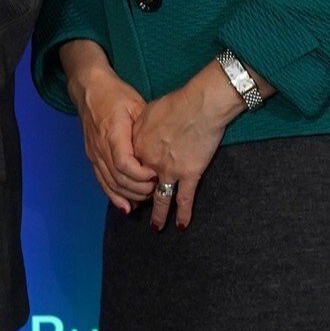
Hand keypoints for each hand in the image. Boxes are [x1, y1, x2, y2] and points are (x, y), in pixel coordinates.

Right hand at [69, 64, 157, 213]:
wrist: (90, 89)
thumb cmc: (116, 94)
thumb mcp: (136, 105)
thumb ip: (146, 129)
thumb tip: (160, 150)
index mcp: (113, 133)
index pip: (125, 164)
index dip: (141, 175)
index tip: (156, 176)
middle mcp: (100, 148)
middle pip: (118, 178)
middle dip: (139, 189)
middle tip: (157, 191)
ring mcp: (94, 154)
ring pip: (110, 183)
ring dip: (128, 195)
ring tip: (145, 200)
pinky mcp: (92, 157)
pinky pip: (102, 182)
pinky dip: (114, 196)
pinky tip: (126, 207)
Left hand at [132, 66, 239, 230]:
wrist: (200, 104)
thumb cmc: (177, 102)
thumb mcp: (149, 110)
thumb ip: (141, 127)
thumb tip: (142, 131)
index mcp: (138, 145)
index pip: (130, 169)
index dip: (132, 178)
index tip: (133, 185)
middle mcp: (149, 162)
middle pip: (141, 187)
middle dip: (141, 200)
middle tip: (139, 209)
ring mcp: (169, 171)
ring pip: (161, 199)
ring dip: (158, 215)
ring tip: (156, 228)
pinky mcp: (189, 174)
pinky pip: (184, 199)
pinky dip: (183, 214)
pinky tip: (182, 224)